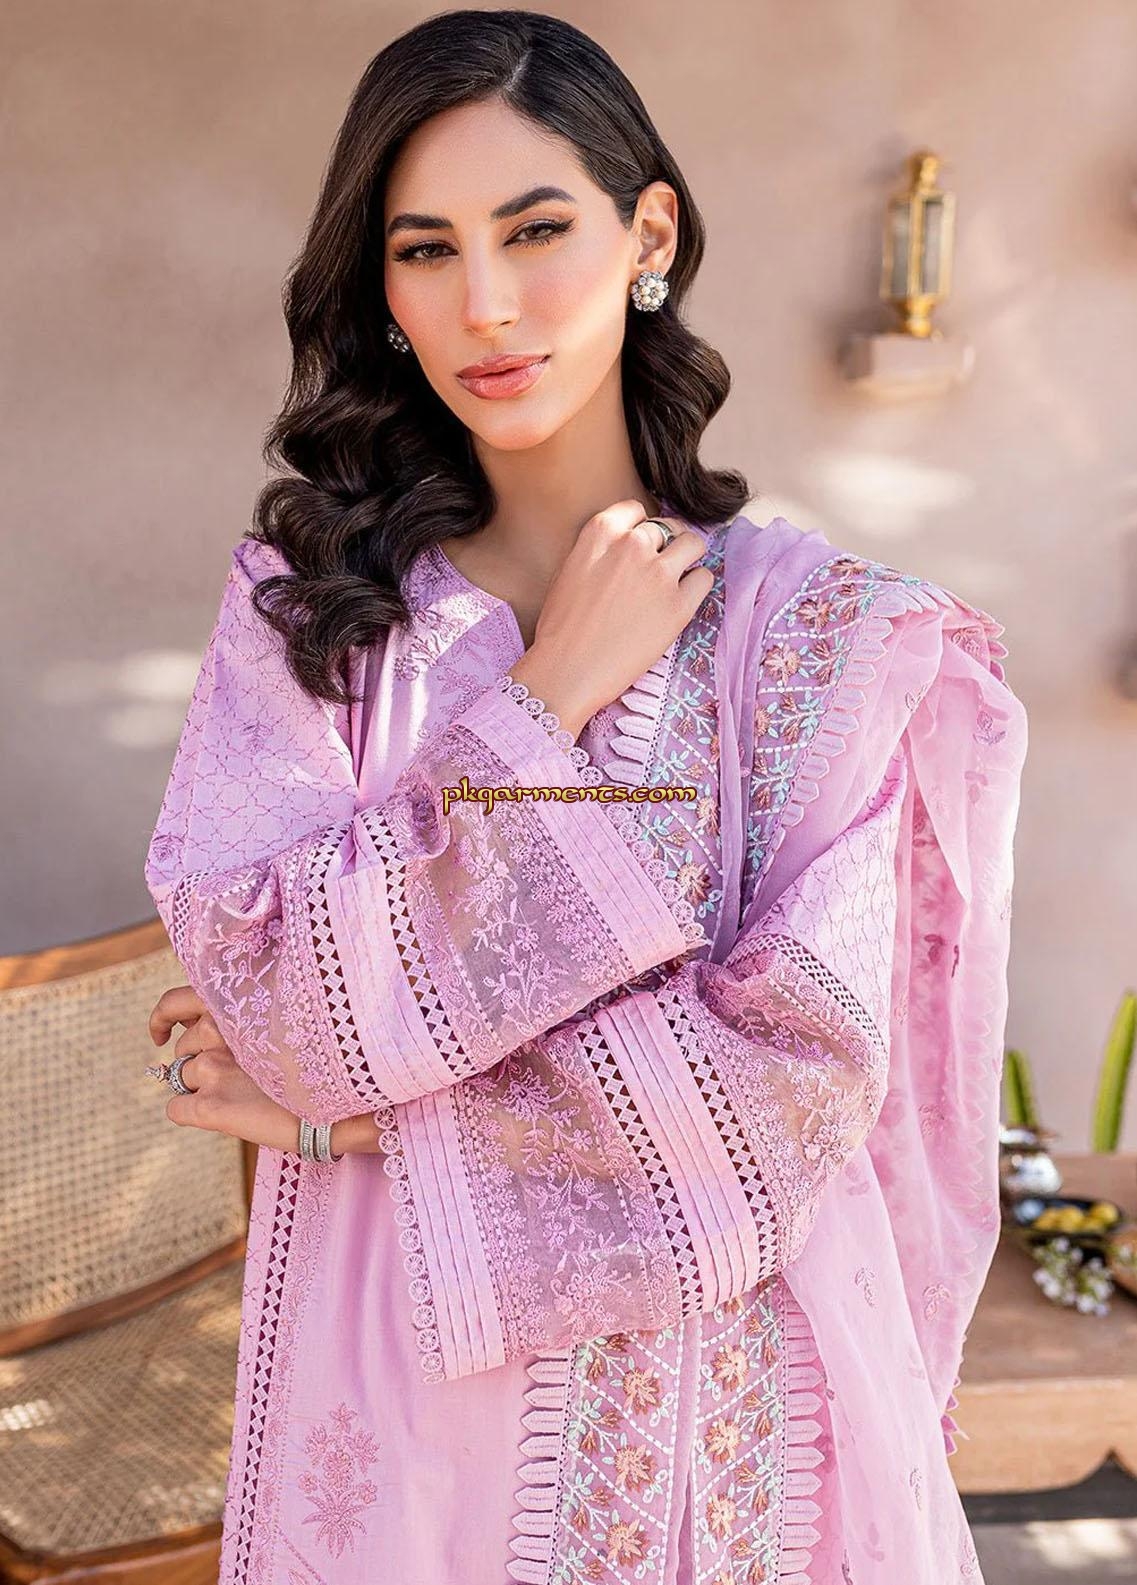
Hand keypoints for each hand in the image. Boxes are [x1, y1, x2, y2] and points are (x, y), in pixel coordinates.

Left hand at [146, 985, 381, 1154]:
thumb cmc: (316, 1062)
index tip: (161, 1034)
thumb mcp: (278, 1022)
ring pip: (180, 1077)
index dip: (163, 1018)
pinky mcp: (209, 1106)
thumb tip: (202, 1028)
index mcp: (235, 1005)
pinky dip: (194, 1112)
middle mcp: (217, 1031)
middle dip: (198, 1059)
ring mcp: (211, 1069)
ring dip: (202, 1085)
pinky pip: (176, 1108)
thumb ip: (242, 1018)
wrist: (340, 1106)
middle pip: (182, 1047)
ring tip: (244, 1093)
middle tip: (237, 1074)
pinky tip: (226, 1114)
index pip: (174, 1002)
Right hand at [508, 500, 713, 737]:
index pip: (636, 510)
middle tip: (658, 569)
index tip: (640, 546)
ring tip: (677, 578)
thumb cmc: (561, 628)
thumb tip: (624, 546)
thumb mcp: (569, 570)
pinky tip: (681, 600)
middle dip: (665, 545)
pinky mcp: (679, 605)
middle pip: (666, 528)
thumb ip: (599, 550)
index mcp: (601, 532)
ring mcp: (659, 573)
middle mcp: (633, 545)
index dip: (641, 527)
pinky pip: (704, 578)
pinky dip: (696, 586)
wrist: (568, 671)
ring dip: (687, 558)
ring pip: (693, 544)